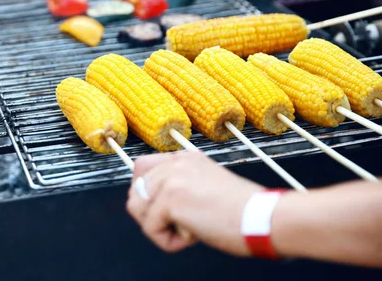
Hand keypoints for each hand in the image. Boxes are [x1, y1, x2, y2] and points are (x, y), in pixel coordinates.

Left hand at [126, 151, 261, 254]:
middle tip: (185, 223)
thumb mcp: (205, 186)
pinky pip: (151, 229)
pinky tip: (194, 236)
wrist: (264, 218)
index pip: (141, 169)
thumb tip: (145, 200)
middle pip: (136, 193)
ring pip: (138, 210)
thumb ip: (178, 186)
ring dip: (160, 227)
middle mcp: (174, 162)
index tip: (167, 209)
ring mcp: (171, 178)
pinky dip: (169, 242)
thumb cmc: (243, 211)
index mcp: (184, 158)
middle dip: (153, 215)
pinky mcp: (170, 199)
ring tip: (190, 228)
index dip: (147, 195)